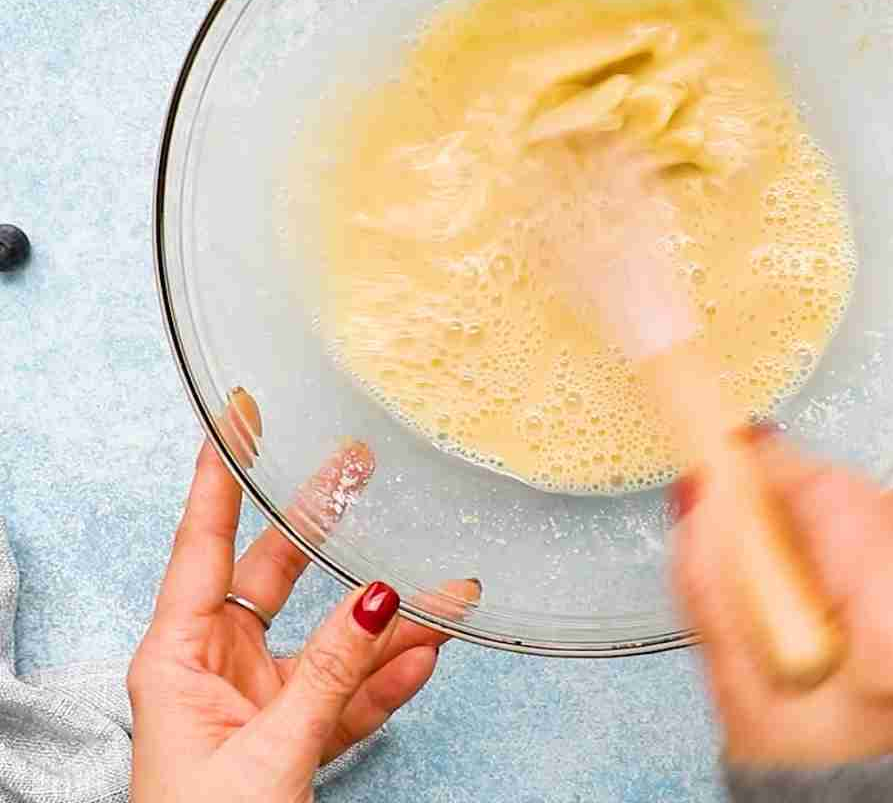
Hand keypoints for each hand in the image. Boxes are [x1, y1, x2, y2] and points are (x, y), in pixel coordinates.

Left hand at [129, 439, 476, 802]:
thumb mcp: (270, 751)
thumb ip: (333, 674)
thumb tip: (381, 596)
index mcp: (178, 656)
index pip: (203, 541)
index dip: (224, 472)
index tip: (243, 410)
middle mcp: (214, 669)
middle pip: (275, 575)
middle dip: (325, 525)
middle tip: (364, 466)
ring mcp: (255, 707)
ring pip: (328, 642)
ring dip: (386, 619)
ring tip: (444, 584)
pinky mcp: (290, 748)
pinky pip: (346, 699)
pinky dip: (388, 681)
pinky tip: (429, 652)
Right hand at [673, 440, 892, 769]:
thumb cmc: (816, 771)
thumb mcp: (740, 691)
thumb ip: (712, 584)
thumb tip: (701, 492)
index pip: (836, 497)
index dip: (781, 471)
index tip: (746, 461)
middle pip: (889, 493)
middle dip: (830, 508)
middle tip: (800, 557)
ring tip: (864, 574)